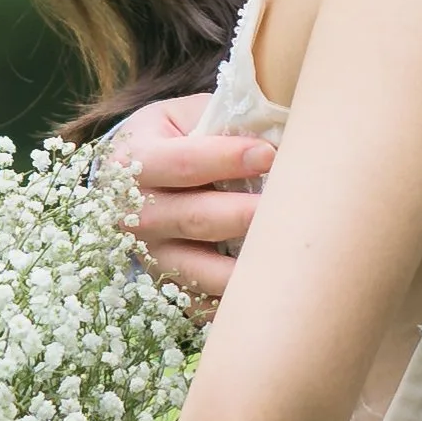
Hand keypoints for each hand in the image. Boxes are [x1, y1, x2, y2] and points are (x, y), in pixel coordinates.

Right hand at [102, 98, 272, 300]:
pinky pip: (201, 304)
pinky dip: (235, 303)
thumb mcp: (188, 116)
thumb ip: (225, 122)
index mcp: (134, 161)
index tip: (271, 154)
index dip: (227, 159)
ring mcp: (149, 256)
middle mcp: (134, 214)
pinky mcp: (165, 286)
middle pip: (195, 218)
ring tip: (290, 258)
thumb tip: (284, 133)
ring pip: (200, 270)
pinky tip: (272, 295)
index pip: (182, 163)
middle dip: (245, 215)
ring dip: (246, 268)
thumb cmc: (175, 139)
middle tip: (291, 209)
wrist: (130, 179)